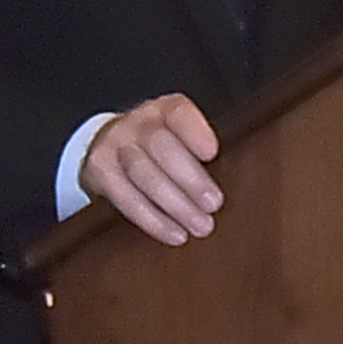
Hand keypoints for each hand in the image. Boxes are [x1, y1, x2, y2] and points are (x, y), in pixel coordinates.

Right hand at [83, 93, 226, 243]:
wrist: (108, 145)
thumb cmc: (162, 148)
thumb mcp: (182, 138)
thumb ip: (202, 153)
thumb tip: (241, 180)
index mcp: (165, 110)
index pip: (179, 114)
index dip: (194, 132)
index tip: (212, 153)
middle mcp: (138, 122)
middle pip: (161, 147)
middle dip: (189, 178)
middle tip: (214, 205)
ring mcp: (115, 145)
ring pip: (143, 174)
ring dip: (174, 204)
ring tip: (199, 226)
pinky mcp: (100, 171)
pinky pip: (124, 197)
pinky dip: (150, 218)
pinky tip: (173, 233)